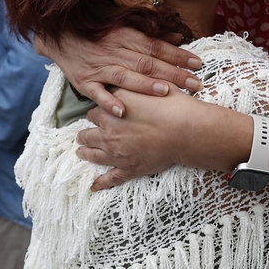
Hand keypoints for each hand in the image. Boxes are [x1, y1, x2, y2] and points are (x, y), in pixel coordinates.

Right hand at [37, 29, 203, 116]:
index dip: (178, 55)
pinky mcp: (86, 83)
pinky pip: (98, 94)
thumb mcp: (123, 29)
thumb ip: (149, 37)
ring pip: (126, 77)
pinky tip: (122, 112)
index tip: (198, 63)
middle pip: (147, 63)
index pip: (156, 47)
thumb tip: (177, 39)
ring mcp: (100, 69)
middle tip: (194, 83)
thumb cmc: (97, 34)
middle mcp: (115, 53)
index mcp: (126, 38)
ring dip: (145, 85)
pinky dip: (109, 102)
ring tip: (165, 92)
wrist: (61, 36)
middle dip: (172, 74)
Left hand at [76, 88, 228, 189]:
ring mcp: (117, 153)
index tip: (101, 113)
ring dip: (85, 152)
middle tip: (85, 133)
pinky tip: (94, 185)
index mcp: (112, 110)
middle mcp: (109, 132)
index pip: (93, 111)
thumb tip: (124, 82)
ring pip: (92, 154)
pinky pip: (110, 178)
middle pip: (87, 133)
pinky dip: (101, 182)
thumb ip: (133, 85)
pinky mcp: (129, 169)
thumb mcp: (149, 85)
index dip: (97, 112)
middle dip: (86, 133)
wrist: (187, 130)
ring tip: (81, 152)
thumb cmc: (172, 105)